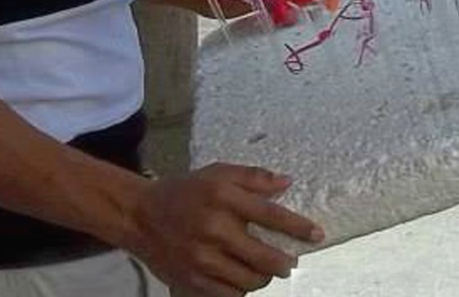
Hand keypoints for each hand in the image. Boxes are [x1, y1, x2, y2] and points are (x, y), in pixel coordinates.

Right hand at [121, 164, 323, 296]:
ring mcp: (202, 259)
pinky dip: (242, 290)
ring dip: (265, 277)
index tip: (318, 234)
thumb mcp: (218, 173)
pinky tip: (242, 280)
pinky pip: (230, 294)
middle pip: (265, 257)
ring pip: (250, 280)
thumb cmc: (186, 192)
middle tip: (291, 262)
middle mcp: (214, 230)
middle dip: (285, 262)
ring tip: (266, 270)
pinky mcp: (192, 280)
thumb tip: (287, 182)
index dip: (298, 227)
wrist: (140, 216)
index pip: (271, 215)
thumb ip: (254, 177)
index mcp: (223, 198)